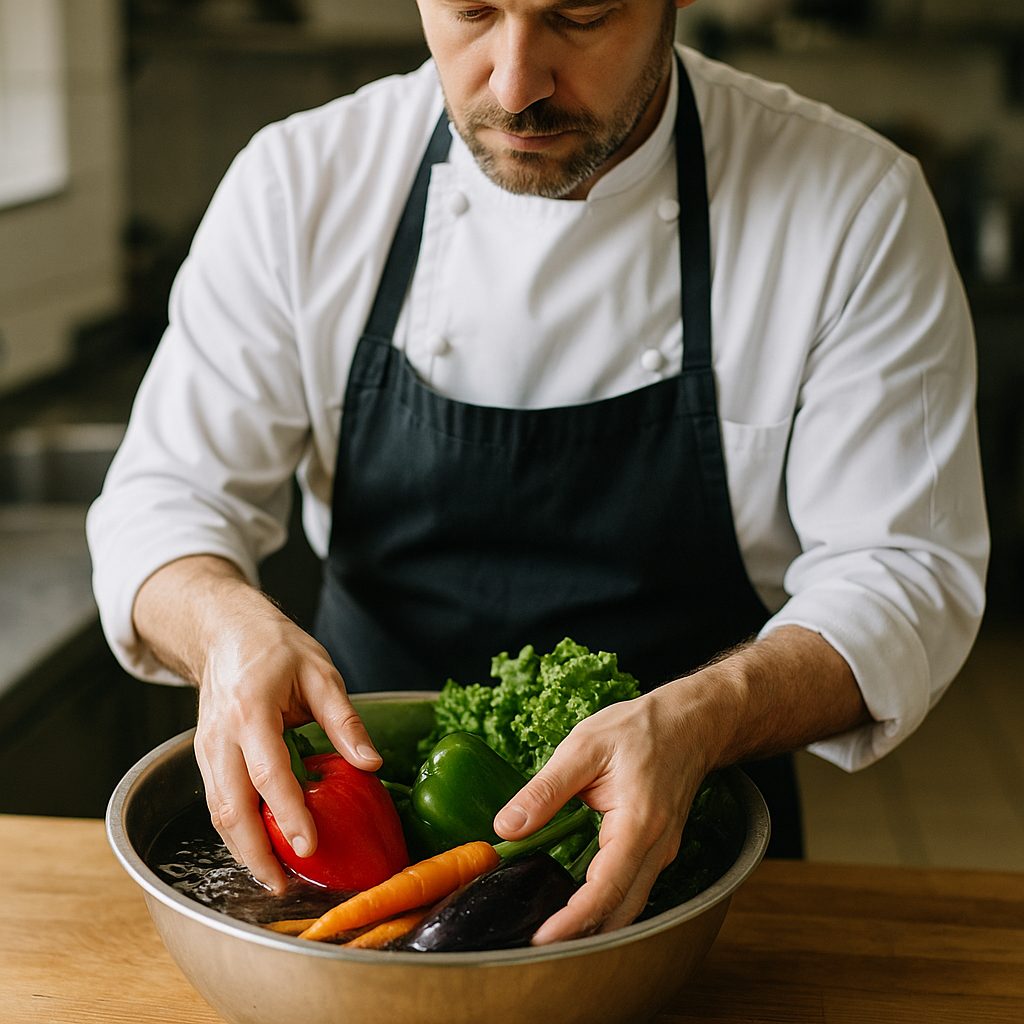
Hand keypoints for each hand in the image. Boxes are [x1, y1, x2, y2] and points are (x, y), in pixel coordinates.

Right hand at [192, 591, 380, 892]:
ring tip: (274, 877)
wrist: (226, 631)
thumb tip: (371, 763)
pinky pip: (217, 801)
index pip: (267, 773)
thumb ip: (344, 720)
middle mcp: (219, 735)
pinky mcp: (203, 756)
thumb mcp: (320, 673)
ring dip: (242, 849)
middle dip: (256, 852)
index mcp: (250, 710)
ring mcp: (205, 747)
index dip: (287, 814)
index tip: (309, 846)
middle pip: (231, 806)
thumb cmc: (277, 648)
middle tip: (285, 885)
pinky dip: (235, 830)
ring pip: (217, 811)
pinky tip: (259, 848)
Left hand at [492, 676, 722, 943]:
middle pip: (620, 912)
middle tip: (534, 947)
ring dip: (593, 926)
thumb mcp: (582, 747)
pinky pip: (632, 890)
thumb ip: (544, 790)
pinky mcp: (657, 851)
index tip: (540, 939)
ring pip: (629, 907)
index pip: (605, 890)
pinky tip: (573, 904)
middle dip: (580, 936)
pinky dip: (604, 906)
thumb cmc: (638, 729)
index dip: (572, 922)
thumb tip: (506, 827)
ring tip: (549, 933)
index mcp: (637, 825)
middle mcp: (656, 849)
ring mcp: (661, 853)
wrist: (689, 722)